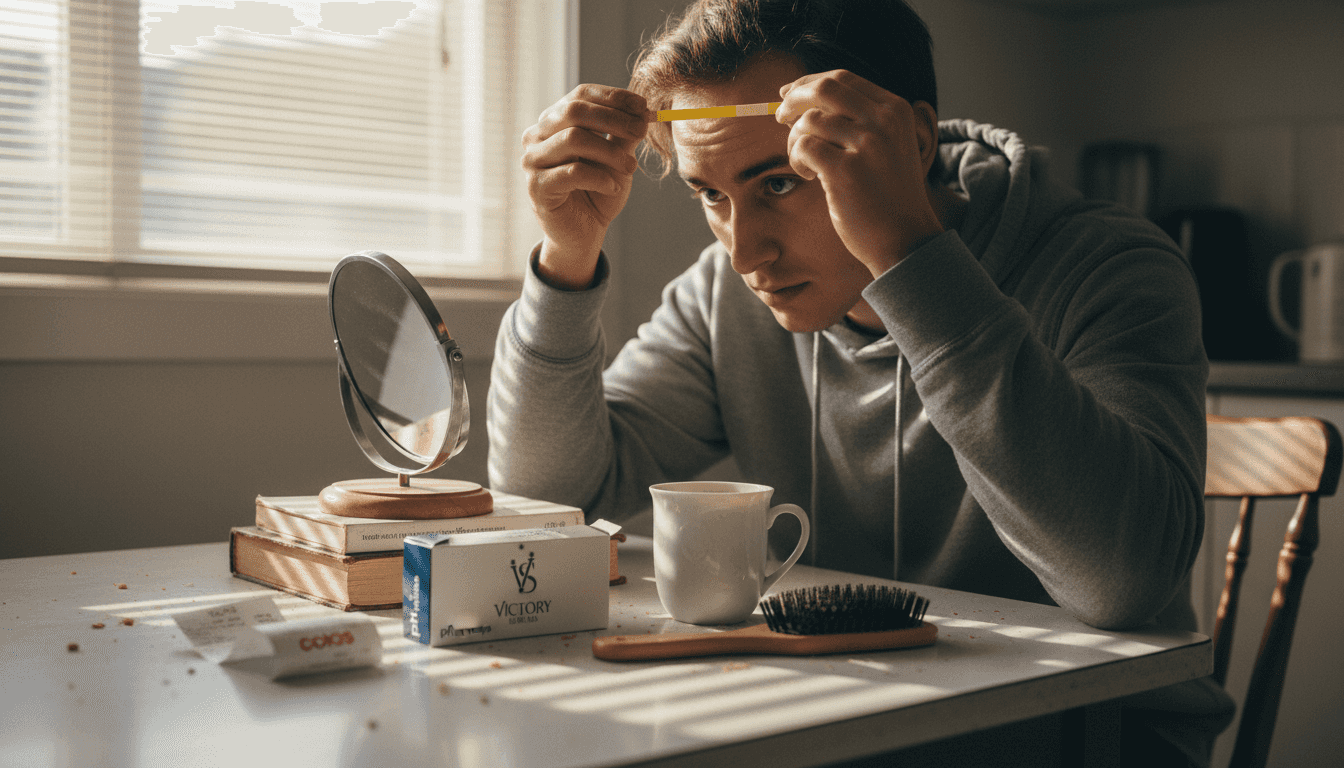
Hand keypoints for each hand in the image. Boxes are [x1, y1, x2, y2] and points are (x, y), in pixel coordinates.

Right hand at [521, 84, 652, 288]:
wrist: (583, 233)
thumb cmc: (597, 191)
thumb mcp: (616, 158)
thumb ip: (624, 135)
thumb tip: (642, 111)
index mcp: (554, 122)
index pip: (581, 95)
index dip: (613, 97)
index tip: (642, 107)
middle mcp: (537, 136)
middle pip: (574, 110)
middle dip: (613, 119)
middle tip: (640, 131)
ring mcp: (532, 161)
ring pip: (573, 138)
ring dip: (610, 151)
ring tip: (630, 166)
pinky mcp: (537, 187)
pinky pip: (572, 172)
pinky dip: (599, 178)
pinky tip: (612, 186)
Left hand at [774, 70, 943, 275]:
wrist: (905, 238)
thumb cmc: (888, 195)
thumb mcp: (888, 146)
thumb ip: (860, 120)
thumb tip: (804, 96)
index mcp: (895, 110)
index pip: (842, 78)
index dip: (808, 83)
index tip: (789, 94)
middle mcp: (884, 121)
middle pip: (823, 88)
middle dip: (793, 99)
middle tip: (779, 116)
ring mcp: (867, 144)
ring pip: (808, 121)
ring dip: (794, 140)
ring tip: (805, 163)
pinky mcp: (846, 170)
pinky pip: (803, 147)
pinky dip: (796, 159)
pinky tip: (808, 175)